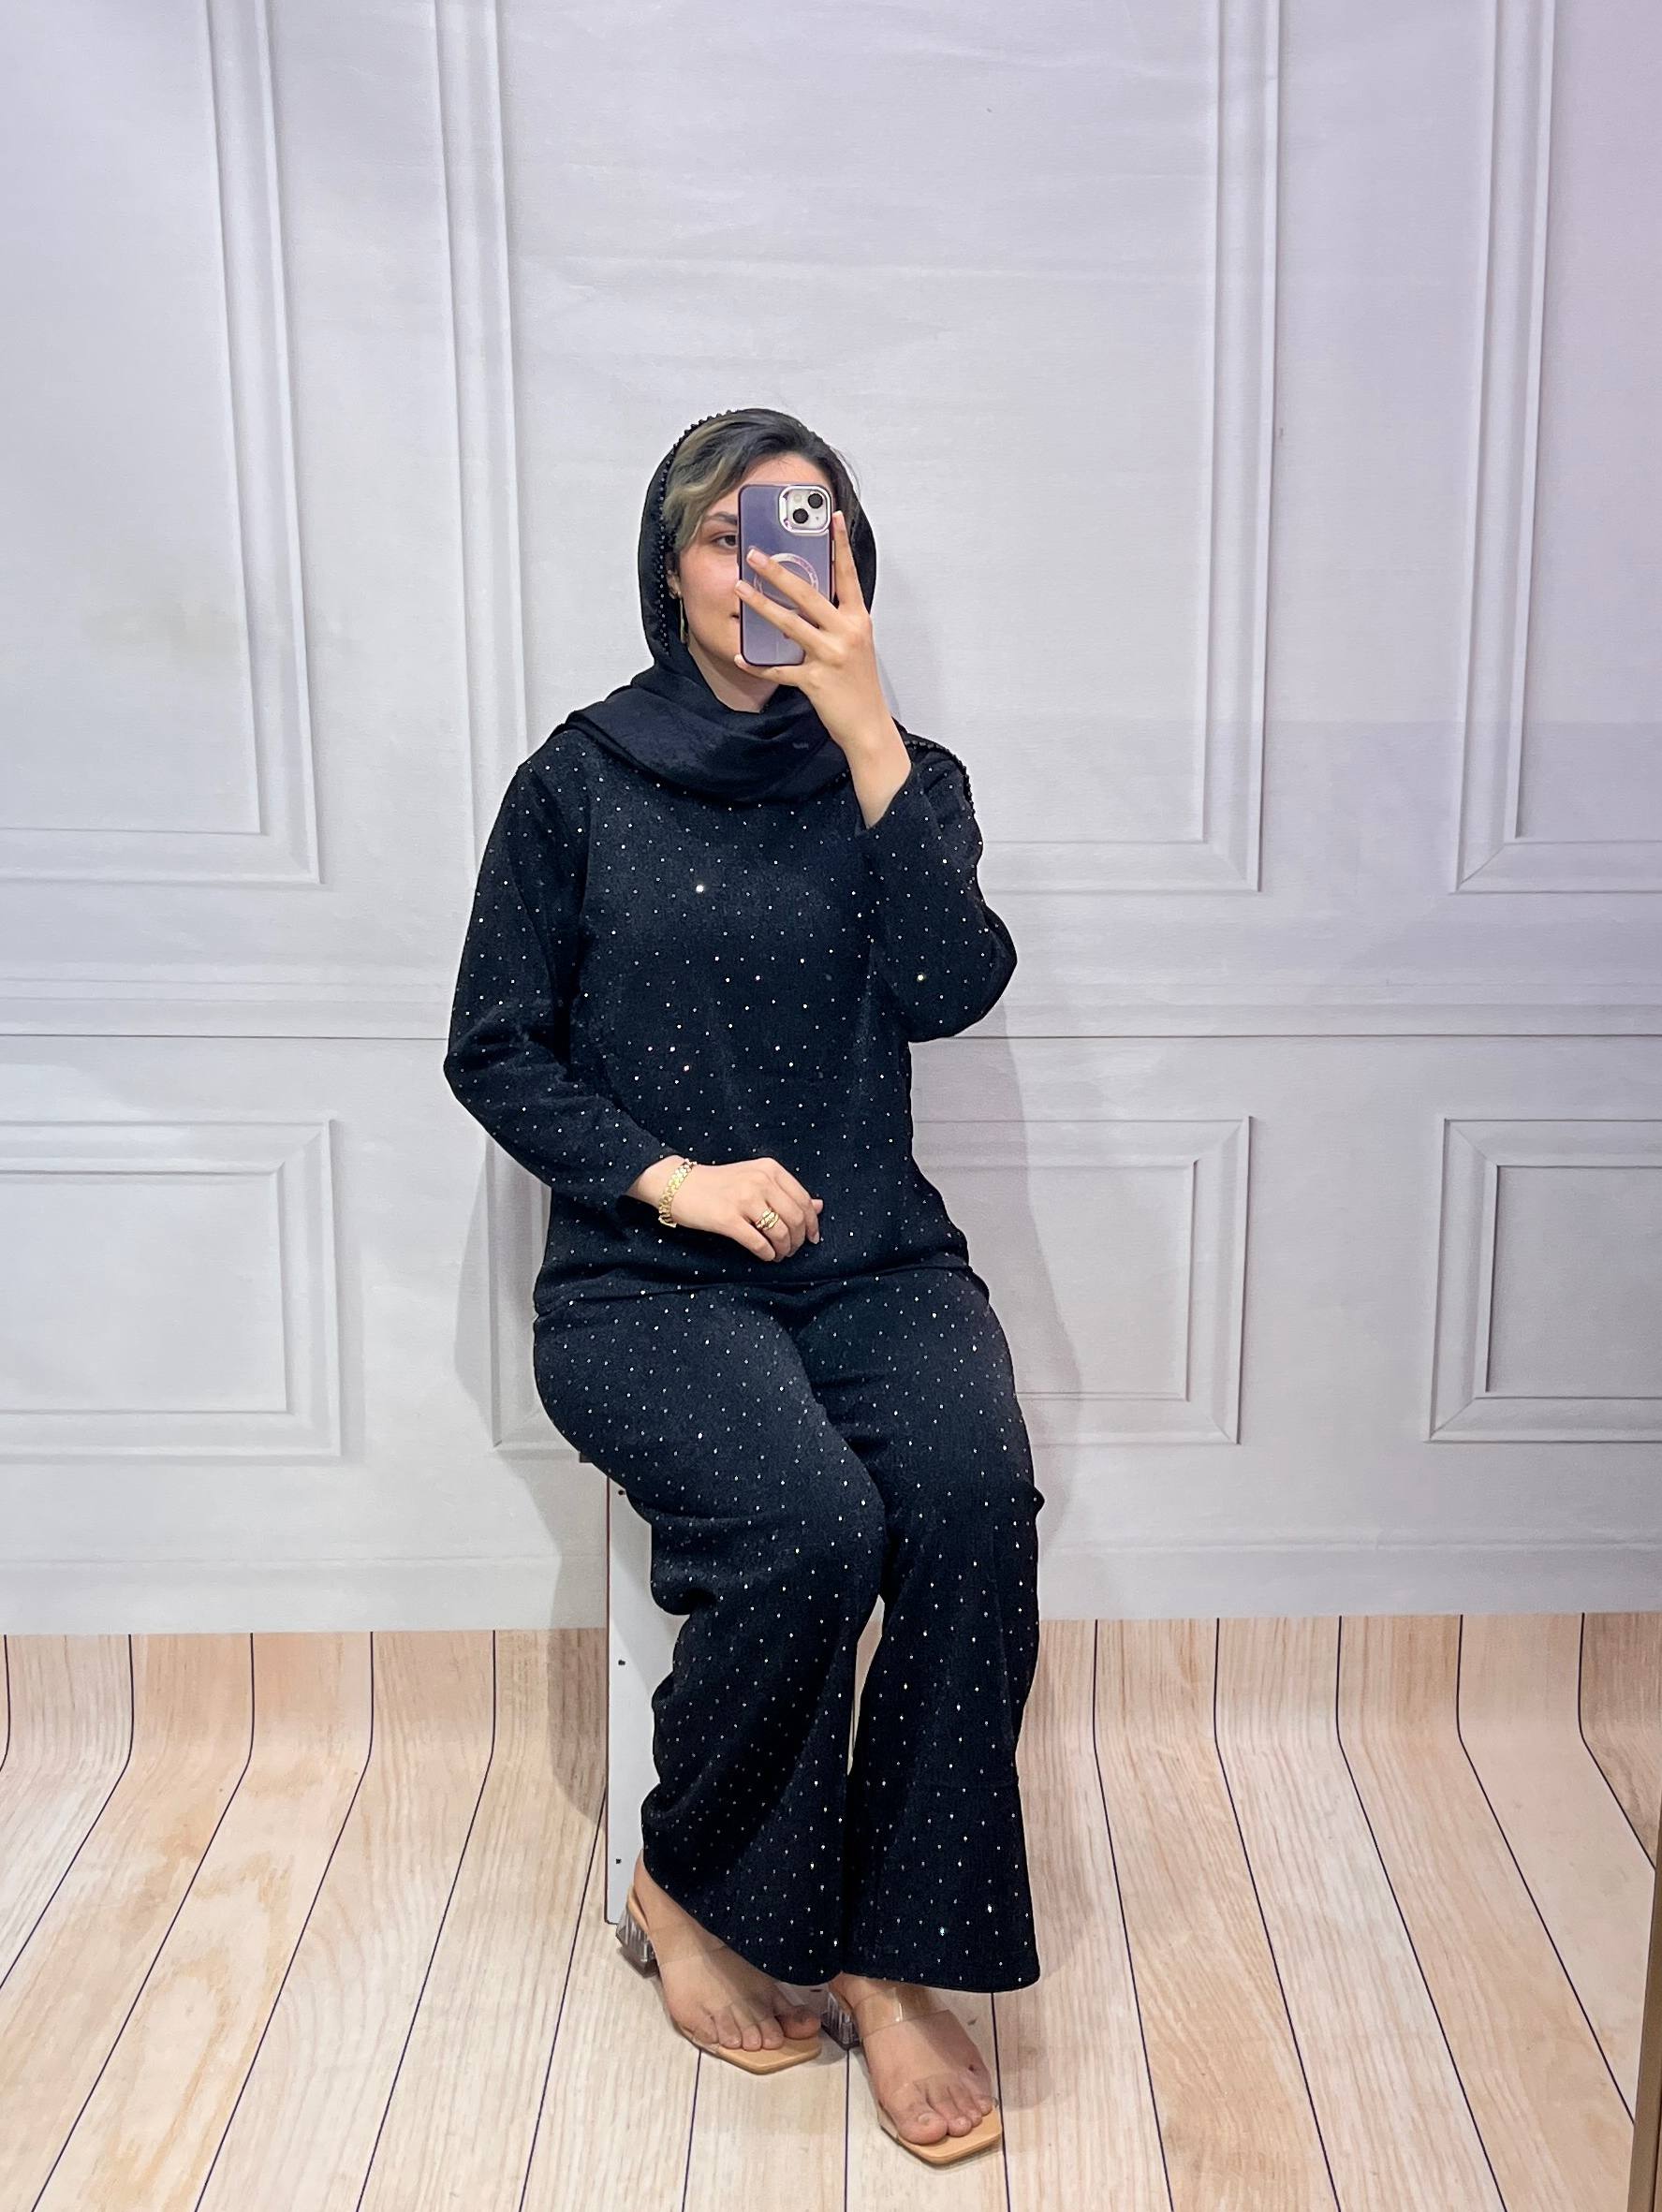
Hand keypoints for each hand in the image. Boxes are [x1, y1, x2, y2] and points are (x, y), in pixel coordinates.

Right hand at [640, 1157, 822, 1260]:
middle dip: (799, 1240)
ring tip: (779, 1255)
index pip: (804, 1200)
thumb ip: (787, 1192)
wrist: (679, 1185)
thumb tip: (820, 1206)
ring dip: (784, 1249)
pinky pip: (759, 1243)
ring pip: (780, 1232)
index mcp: (770, 1169)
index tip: (812, 1238)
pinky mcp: (727, 1219)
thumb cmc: (719, 1184)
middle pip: (795, 1218)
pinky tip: (766, 1257)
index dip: (812, 1223)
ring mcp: (743, 1199)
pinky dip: (767, 1254)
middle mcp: (760, 1181)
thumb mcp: (756, 1178)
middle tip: (793, 1250)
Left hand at [733, 511, 892, 752]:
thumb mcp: (856, 645)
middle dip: (779, 571)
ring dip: (761, 605)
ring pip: (789, 624)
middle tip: (756, 555)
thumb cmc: (860, 685)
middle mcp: (845, 633)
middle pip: (808, 595)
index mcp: (858, 621)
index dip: (840, 545)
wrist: (868, 726)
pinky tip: (742, 655)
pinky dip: (758, 663)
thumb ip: (836, 621)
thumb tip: (807, 601)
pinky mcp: (815, 681)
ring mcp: (830, 656)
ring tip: (740, 589)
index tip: (831, 518)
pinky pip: (779, 669)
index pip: (848, 575)